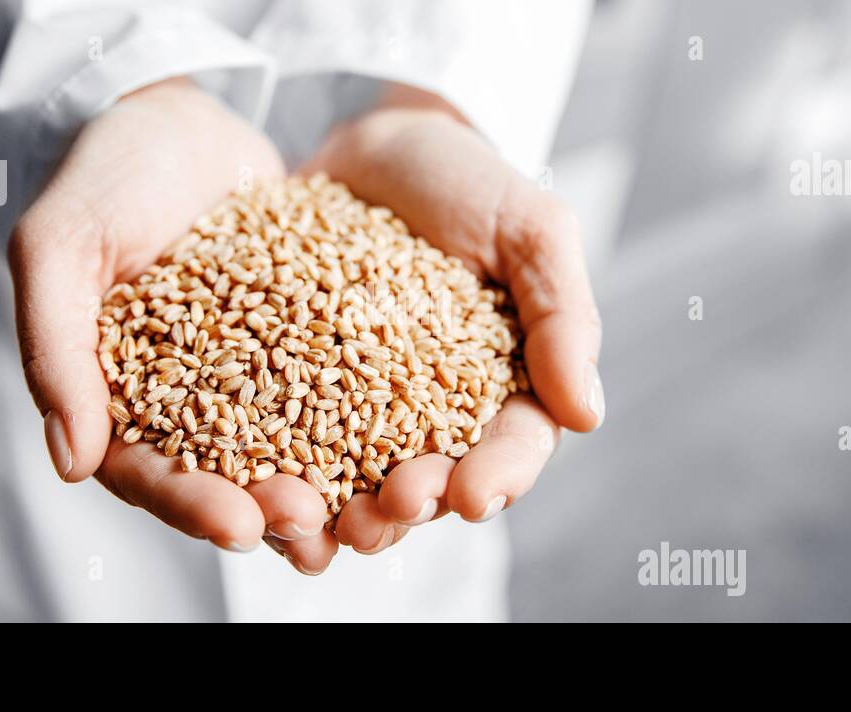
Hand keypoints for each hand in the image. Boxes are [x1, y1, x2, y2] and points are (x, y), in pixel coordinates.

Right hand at [9, 78, 340, 574]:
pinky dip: (367, 419)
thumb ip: (55, 348)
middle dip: (269, 509)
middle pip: (226, 477)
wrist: (175, 119)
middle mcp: (185, 401)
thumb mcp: (60, 248)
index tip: (238, 525)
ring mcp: (247, 375)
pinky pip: (337, 388)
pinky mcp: (301, 342)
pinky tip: (408, 439)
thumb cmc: (103, 175)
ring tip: (367, 505)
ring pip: (288, 449)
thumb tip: (69, 463)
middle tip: (313, 524)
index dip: (190, 505)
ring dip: (327, 485)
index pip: (148, 472)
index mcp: (116, 399)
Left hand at [299, 85, 604, 554]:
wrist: (372, 145)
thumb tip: (588, 416)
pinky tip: (262, 498)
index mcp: (506, 387)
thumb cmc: (466, 182)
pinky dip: (282, 479)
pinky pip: (290, 445)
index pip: (514, 446)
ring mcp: (363, 408)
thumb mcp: (530, 230)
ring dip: (348, 512)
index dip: (497, 477)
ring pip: (362, 482)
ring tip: (326, 527)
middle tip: (391, 510)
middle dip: (416, 505)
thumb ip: (564, 315)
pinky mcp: (298, 390)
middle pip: (435, 480)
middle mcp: (437, 413)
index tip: (471, 495)